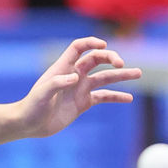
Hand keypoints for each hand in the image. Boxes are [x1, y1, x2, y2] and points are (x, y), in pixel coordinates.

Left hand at [18, 37, 140, 136]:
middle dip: (111, 58)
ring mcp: (80, 88)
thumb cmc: (32, 107)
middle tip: (122, 65)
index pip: (79, 47)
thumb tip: (75, 77)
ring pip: (105, 78)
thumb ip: (57, 83)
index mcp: (63, 67)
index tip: (104, 46)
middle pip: (97, 59)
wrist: (29, 125)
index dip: (92, 43)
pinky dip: (116, 97)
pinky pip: (104, 97)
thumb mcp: (42, 94)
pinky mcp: (84, 103)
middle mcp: (74, 74)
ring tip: (138, 73)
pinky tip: (129, 98)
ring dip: (121, 75)